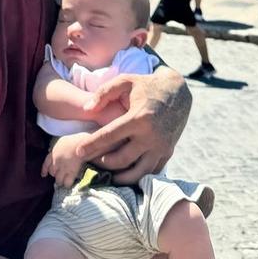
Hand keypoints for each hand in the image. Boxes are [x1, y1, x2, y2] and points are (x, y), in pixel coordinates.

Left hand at [41, 134, 87, 187]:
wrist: (84, 142)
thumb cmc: (77, 139)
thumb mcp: (65, 141)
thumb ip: (60, 149)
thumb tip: (59, 153)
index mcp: (55, 151)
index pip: (46, 162)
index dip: (45, 170)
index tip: (43, 175)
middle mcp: (56, 160)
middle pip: (52, 172)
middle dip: (55, 175)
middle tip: (59, 176)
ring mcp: (63, 167)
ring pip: (58, 180)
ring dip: (61, 181)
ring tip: (64, 182)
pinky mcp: (71, 173)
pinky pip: (67, 183)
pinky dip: (68, 184)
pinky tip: (70, 183)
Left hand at [74, 71, 190, 184]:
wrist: (178, 92)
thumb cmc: (146, 85)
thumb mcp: (125, 81)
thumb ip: (104, 93)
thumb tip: (87, 109)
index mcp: (138, 118)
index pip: (109, 136)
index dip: (92, 145)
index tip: (79, 151)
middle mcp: (150, 136)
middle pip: (121, 159)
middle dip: (102, 163)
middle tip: (90, 162)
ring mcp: (161, 147)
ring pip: (137, 172)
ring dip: (119, 176)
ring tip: (106, 173)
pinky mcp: (168, 152)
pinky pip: (151, 172)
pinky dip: (137, 176)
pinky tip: (125, 174)